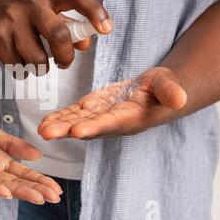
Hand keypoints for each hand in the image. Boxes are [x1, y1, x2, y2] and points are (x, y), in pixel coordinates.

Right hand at [0, 0, 112, 71]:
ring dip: (40, 67)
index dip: (95, 12)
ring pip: (38, 60)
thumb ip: (64, 22)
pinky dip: (22, 70)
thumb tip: (84, 44)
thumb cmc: (14, 6)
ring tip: (34, 59)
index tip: (106, 29)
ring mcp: (11, 22)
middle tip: (64, 63)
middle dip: (65, 57)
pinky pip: (19, 67)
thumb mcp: (41, 4)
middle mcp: (30, 4)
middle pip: (58, 37)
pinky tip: (17, 59)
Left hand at [0, 109, 62, 204]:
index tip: (55, 188)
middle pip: (14, 181)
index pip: (21, 172)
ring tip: (37, 197)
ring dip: (18, 191)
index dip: (38, 179)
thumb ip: (11, 143)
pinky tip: (4, 192)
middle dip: (34, 189)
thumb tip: (37, 154)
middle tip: (53, 197)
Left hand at [39, 67, 186, 139]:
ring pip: (76, 121)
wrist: (154, 91)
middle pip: (86, 126)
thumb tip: (179, 98)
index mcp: (130, 118)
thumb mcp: (169, 85)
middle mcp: (111, 121)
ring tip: (40, 129)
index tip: (77, 131)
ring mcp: (100, 115)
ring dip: (58, 125)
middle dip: (66, 130)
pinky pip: (73, 113)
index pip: (110, 123)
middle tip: (47, 133)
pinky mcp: (92, 107)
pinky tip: (44, 121)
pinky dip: (60, 117)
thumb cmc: (164, 88)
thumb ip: (170, 91)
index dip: (94, 127)